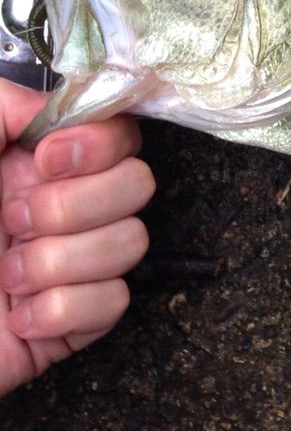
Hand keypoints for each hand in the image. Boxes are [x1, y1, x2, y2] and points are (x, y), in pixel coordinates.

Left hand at [0, 78, 154, 396]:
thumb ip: (3, 108)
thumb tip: (58, 113)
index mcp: (31, 164)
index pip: (118, 133)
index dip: (100, 144)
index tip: (47, 160)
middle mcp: (60, 206)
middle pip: (138, 184)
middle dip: (78, 206)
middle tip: (12, 223)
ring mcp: (70, 263)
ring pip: (132, 241)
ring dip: (64, 262)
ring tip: (6, 278)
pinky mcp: (71, 321)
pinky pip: (113, 303)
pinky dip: (66, 310)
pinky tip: (19, 317)